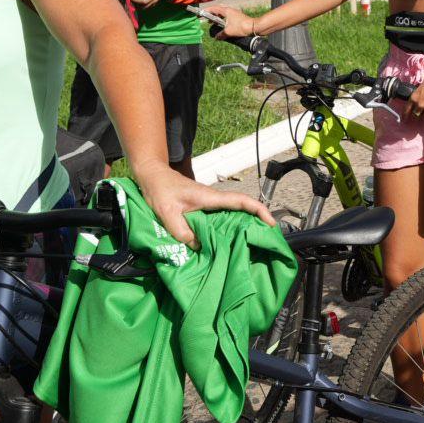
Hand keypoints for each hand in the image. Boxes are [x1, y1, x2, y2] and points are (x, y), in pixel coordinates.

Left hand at [131, 162, 274, 247]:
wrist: (153, 176)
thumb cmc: (160, 190)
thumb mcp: (167, 213)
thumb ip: (181, 231)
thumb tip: (198, 246)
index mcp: (210, 197)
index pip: (241, 201)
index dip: (259, 210)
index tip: (271, 223)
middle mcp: (214, 199)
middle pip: (242, 207)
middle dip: (257, 219)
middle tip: (266, 238)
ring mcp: (209, 203)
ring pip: (233, 212)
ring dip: (244, 223)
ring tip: (251, 243)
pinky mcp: (203, 208)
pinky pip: (221, 217)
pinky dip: (229, 226)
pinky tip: (226, 240)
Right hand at [203, 4, 256, 37]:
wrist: (253, 27)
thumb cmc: (241, 27)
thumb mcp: (228, 32)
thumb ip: (221, 34)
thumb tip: (216, 37)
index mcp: (226, 11)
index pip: (213, 9)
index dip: (206, 11)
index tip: (200, 13)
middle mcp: (229, 10)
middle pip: (217, 10)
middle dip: (211, 14)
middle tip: (206, 19)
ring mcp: (234, 13)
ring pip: (222, 13)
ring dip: (217, 17)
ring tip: (212, 23)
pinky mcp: (237, 16)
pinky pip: (227, 16)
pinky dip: (222, 19)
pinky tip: (222, 25)